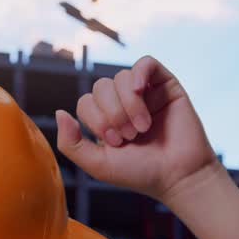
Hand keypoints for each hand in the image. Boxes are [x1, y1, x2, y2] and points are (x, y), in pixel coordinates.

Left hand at [55, 55, 223, 203]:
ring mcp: (146, 93)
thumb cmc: (141, 173)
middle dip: (111, 113)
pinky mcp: (166, 86)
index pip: (86, 102)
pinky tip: (140, 90)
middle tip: (128, 136)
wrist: (179, 176)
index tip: (116, 142)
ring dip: (128, 104)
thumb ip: (71, 143)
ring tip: (141, 128)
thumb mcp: (98, 165)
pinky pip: (146, 63)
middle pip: (100, 86)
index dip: (96, 120)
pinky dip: (139, 73)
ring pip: (121, 78)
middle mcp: (124, 104)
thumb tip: (59, 112)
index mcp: (107, 120)